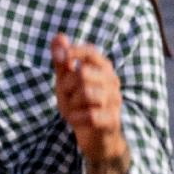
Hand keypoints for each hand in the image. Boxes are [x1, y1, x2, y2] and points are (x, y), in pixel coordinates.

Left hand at [52, 35, 126, 164]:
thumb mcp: (67, 82)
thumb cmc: (80, 105)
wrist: (95, 137)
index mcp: (103, 70)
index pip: (92, 52)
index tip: (62, 60)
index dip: (74, 52)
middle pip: (83, 74)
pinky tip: (76, 120)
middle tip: (67, 96)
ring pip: (87, 93)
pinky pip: (90, 115)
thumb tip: (58, 36)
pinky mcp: (112, 121)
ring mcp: (115, 102)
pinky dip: (76, 118)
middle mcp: (113, 83)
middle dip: (66, 86)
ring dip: (71, 103)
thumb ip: (62, 61)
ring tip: (73, 109)